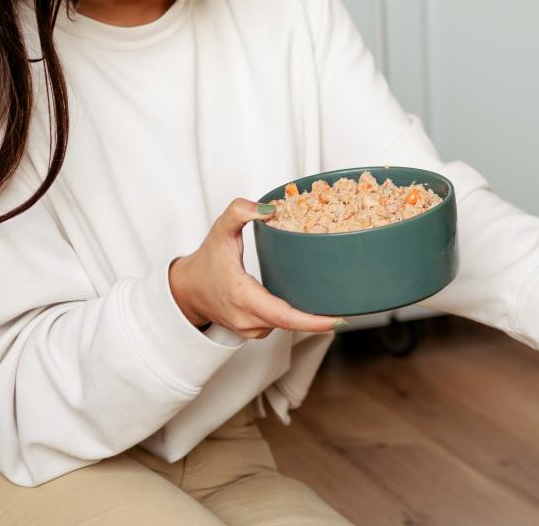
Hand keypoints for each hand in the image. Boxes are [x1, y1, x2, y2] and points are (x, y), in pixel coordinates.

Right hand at [169, 198, 340, 337]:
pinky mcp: (254, 331)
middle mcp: (248, 319)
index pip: (283, 316)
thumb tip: (269, 207)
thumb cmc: (205, 261)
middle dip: (321, 318)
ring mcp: (251, 329)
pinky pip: (281, 324)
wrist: (187, 290)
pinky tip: (309, 303)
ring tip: (334, 302)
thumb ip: (240, 212)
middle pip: (292, 323)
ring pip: (288, 324)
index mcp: (242, 296)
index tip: (338, 320)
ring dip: (309, 315)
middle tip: (351, 306)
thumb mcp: (219, 230)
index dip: (312, 321)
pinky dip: (296, 315)